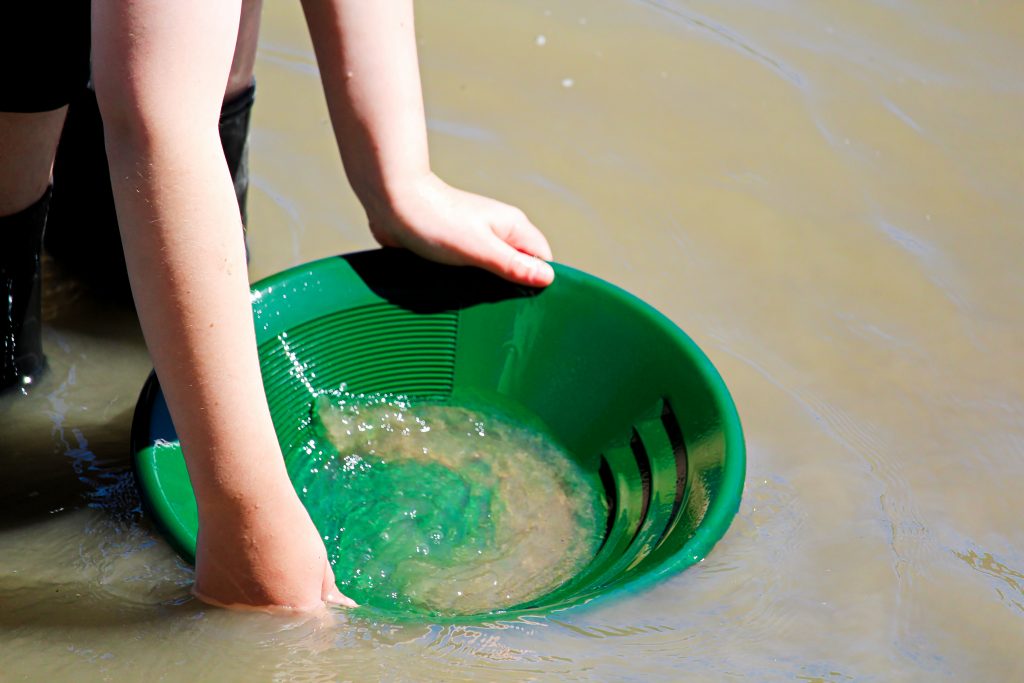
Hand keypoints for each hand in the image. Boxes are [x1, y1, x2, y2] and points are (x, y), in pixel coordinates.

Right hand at [191, 481, 356, 612]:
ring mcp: (234, 610)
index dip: (311, 607)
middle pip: (279, 620)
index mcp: (300, 610)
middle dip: (283, 600)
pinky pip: (223, 598)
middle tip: (276, 564)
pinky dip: (230, 584)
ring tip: (255, 557)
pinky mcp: (208, 598)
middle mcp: (267, 618)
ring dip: (255, 593)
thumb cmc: (288, 525)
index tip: (305, 591)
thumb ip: (327, 589)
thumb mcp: (317, 557)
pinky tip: (234, 558)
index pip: (312, 626)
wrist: (243, 500)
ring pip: (250, 609)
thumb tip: (343, 606)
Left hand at [366, 173, 554, 286]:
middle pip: (520, 266)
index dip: (538, 281)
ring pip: (494, 269)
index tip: (524, 301)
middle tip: (497, 305)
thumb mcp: (480, 249)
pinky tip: (457, 291)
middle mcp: (498, 231)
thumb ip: (513, 266)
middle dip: (512, 286)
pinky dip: (467, 281)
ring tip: (474, 299)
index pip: (542, 259)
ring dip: (487, 286)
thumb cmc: (436, 221)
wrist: (391, 202)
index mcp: (512, 226)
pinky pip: (471, 269)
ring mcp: (477, 238)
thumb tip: (548, 279)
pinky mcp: (455, 246)